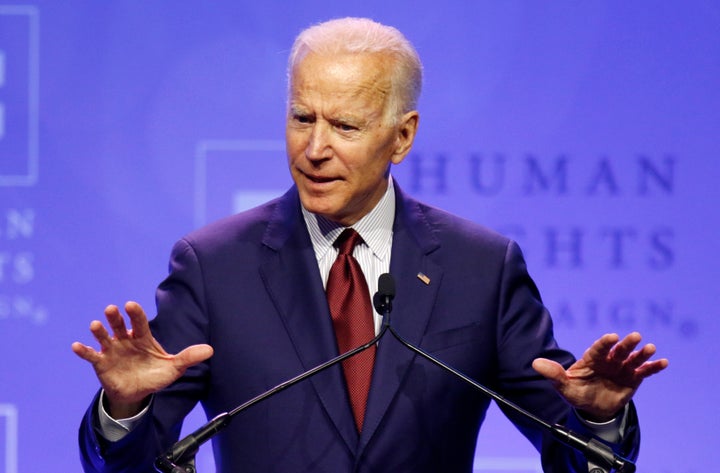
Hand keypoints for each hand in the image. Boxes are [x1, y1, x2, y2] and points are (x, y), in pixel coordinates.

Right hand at [72, 301, 212, 418]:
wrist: (138, 393)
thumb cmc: (155, 375)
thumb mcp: (174, 368)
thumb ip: (189, 357)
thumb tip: (211, 350)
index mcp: (143, 338)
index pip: (139, 322)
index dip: (135, 313)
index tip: (130, 305)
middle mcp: (126, 340)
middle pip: (119, 325)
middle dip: (115, 317)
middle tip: (112, 309)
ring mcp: (112, 350)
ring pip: (104, 337)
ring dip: (99, 331)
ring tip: (95, 325)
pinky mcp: (101, 363)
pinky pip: (91, 355)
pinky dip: (84, 351)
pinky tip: (76, 346)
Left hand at [532, 332, 668, 421]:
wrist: (594, 408)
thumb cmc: (577, 393)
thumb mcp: (564, 386)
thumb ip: (553, 374)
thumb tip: (534, 363)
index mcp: (592, 359)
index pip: (598, 348)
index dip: (605, 343)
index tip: (612, 337)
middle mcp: (608, 360)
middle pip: (618, 350)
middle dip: (626, 344)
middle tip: (635, 336)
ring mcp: (622, 368)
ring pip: (633, 358)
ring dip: (642, 353)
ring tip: (650, 348)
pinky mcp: (633, 378)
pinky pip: (645, 371)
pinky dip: (654, 367)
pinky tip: (663, 362)